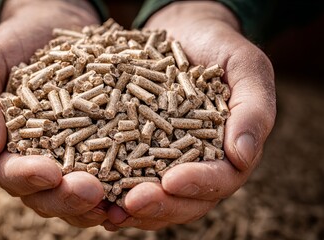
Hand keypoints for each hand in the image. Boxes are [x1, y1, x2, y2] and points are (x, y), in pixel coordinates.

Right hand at [0, 0, 107, 226]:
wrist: (55, 25)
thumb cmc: (16, 43)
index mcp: (8, 148)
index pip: (10, 174)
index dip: (27, 177)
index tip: (49, 171)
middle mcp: (40, 161)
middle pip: (48, 195)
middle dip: (68, 198)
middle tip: (92, 191)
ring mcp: (73, 159)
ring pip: (81, 195)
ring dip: (100, 203)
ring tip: (121, 202)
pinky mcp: (104, 148)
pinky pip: (113, 173)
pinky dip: (124, 184)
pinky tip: (142, 184)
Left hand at [103, 1, 275, 229]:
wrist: (183, 34)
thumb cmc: (218, 47)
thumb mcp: (244, 67)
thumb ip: (252, 109)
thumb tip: (242, 156)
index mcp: (228, 152)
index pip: (219, 179)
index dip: (197, 183)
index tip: (171, 181)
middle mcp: (197, 164)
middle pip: (183, 200)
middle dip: (159, 204)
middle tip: (131, 202)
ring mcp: (166, 162)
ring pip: (153, 196)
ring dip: (130, 207)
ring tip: (107, 210)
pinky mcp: (138, 151)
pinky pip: (126, 175)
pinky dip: (112, 187)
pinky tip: (93, 191)